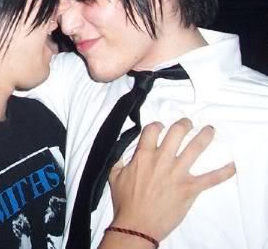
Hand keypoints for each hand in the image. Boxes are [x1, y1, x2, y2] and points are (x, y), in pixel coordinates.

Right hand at [108, 118, 235, 241]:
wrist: (137, 224)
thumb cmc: (125, 201)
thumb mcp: (114, 175)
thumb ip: (118, 159)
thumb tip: (120, 150)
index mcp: (143, 155)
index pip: (153, 130)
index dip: (157, 125)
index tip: (160, 126)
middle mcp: (162, 159)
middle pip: (177, 132)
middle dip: (184, 124)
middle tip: (187, 123)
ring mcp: (178, 173)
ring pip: (195, 148)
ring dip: (204, 136)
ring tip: (210, 130)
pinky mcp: (190, 188)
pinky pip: (211, 178)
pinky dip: (223, 172)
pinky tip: (232, 166)